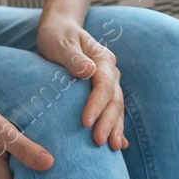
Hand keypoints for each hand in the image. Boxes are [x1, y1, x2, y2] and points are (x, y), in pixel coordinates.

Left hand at [37, 10, 126, 150]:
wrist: (60, 30)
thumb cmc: (57, 36)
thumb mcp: (60, 43)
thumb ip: (73, 57)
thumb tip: (88, 71)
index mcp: (102, 58)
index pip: (104, 84)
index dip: (97, 104)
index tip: (86, 122)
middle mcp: (110, 71)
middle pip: (114, 99)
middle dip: (109, 122)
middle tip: (101, 142)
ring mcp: (109, 82)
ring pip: (117, 107)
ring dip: (116, 127)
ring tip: (114, 148)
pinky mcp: (103, 92)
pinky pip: (112, 110)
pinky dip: (116, 126)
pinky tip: (120, 145)